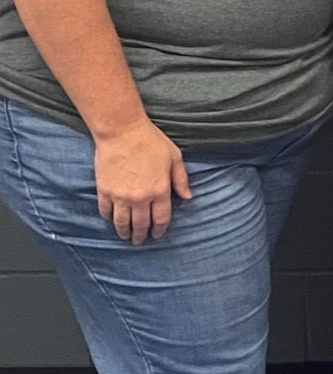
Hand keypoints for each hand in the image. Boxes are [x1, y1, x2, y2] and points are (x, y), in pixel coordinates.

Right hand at [93, 118, 190, 244]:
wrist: (122, 132)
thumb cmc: (151, 141)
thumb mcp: (174, 157)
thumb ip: (181, 179)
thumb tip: (187, 197)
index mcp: (160, 190)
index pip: (161, 218)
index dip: (160, 229)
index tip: (157, 234)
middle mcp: (140, 197)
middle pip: (141, 224)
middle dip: (141, 235)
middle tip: (140, 241)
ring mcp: (120, 196)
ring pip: (121, 222)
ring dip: (124, 232)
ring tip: (126, 237)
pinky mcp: (104, 191)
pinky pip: (105, 211)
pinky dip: (109, 218)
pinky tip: (112, 220)